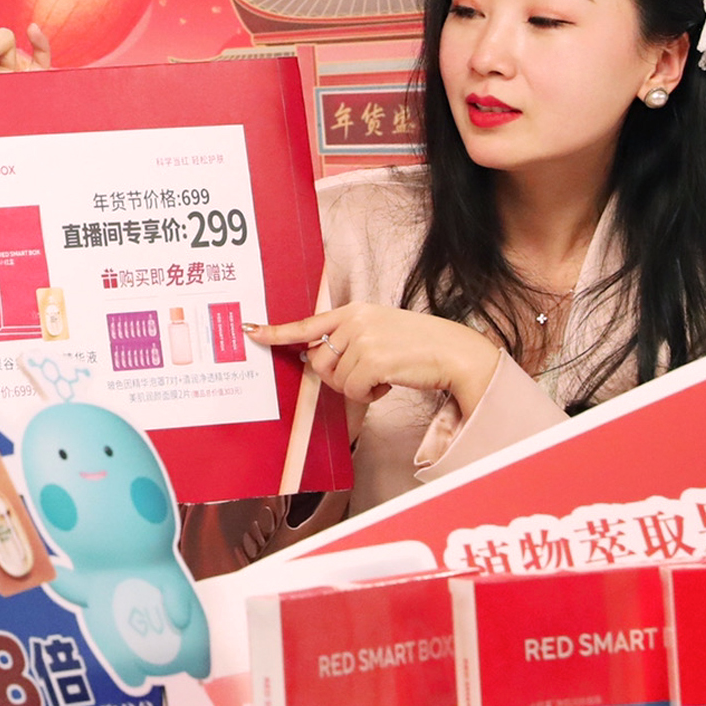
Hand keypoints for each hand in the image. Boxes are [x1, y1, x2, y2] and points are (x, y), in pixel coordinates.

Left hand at [248, 302, 502, 416]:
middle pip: (319, 362)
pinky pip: (353, 390)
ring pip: (335, 379)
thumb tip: (313, 359)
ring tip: (384, 374)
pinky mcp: (373, 359)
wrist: (453, 352)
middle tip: (367, 374)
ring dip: (357, 386)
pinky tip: (389, 382)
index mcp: (354, 311)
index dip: (277, 331)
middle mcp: (355, 320)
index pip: (307, 323)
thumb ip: (347, 339)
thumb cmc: (417, 346)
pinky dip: (369, 394)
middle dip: (337, 376)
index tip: (251, 332)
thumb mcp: (379, 331)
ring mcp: (363, 339)